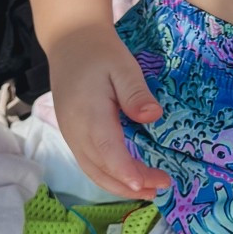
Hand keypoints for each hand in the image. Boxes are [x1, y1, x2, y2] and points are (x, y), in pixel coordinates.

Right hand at [45, 23, 169, 200]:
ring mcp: (71, 135)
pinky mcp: (73, 135)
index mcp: (88, 114)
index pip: (106, 151)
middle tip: (162, 188)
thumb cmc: (100, 53)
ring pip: (93, 171)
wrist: (70, 42)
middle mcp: (75, 131)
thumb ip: (136, 93)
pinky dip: (109, 176)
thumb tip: (153, 116)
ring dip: (120, 185)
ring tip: (149, 190)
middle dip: (130, 185)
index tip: (147, 185)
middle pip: (100, 169)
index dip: (126, 172)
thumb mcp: (123, 66)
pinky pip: (89, 163)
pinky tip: (128, 178)